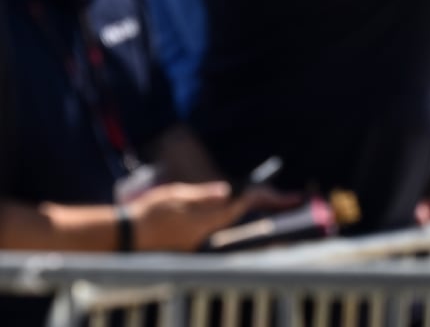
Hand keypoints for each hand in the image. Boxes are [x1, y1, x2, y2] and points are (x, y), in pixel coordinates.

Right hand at [129, 181, 293, 251]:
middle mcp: (208, 234)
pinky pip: (220, 230)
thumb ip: (203, 196)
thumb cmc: (150, 212)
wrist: (127, 235)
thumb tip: (226, 191)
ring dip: (253, 214)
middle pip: (243, 218)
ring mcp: (200, 241)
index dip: (262, 199)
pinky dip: (234, 221)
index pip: (241, 208)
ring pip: (232, 225)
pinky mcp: (192, 244)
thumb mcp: (177, 196)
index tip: (285, 194)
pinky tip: (241, 213)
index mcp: (207, 221)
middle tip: (295, 200)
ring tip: (278, 203)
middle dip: (271, 208)